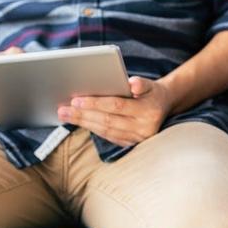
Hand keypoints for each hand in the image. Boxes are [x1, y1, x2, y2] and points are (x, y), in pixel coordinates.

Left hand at [57, 77, 173, 146]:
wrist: (164, 107)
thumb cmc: (151, 93)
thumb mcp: (150, 84)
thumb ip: (141, 83)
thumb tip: (132, 84)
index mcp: (149, 111)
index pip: (117, 106)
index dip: (95, 103)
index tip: (75, 100)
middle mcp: (144, 128)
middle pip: (107, 121)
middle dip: (83, 115)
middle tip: (63, 109)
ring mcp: (138, 139)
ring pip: (106, 131)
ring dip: (84, 123)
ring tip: (66, 115)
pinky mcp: (131, 144)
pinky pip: (108, 137)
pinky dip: (92, 129)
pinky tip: (80, 122)